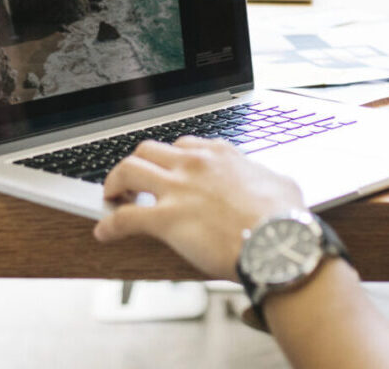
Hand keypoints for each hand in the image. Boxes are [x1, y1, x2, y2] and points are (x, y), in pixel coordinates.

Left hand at [94, 137, 303, 279]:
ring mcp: (178, 189)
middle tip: (133, 182)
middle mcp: (195, 164)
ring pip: (129, 169)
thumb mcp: (281, 183)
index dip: (171, 159)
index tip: (168, 171)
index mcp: (221, 154)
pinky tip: (104, 232)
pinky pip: (125, 217)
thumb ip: (267, 177)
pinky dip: (109, 224)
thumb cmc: (284, 218)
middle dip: (137, 163)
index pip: (184, 145)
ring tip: (111, 197)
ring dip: (115, 182)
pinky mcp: (166, 220)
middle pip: (149, 149)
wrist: (278, 242)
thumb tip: (272, 181)